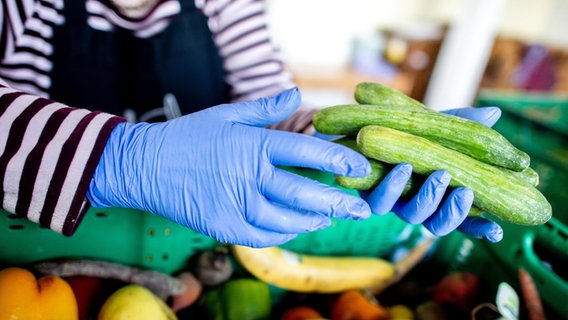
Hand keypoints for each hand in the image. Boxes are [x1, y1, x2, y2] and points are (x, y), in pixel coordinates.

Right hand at [87, 88, 371, 247]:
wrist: (144, 166)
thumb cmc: (187, 136)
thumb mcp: (225, 114)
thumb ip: (265, 109)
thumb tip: (297, 95)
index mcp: (252, 145)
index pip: (307, 153)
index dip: (338, 160)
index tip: (360, 167)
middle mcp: (248, 177)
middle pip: (304, 194)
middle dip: (339, 203)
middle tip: (363, 208)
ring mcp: (235, 205)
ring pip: (286, 221)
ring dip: (313, 222)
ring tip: (330, 218)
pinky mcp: (223, 227)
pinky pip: (262, 236)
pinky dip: (284, 234)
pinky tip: (296, 228)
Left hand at [362, 106, 503, 242]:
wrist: (364, 131)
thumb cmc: (407, 133)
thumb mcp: (436, 128)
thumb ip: (461, 125)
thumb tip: (493, 114)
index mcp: (440, 195)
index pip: (464, 220)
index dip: (480, 229)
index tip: (496, 232)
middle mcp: (418, 205)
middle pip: (439, 224)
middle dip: (453, 212)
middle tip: (464, 190)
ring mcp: (395, 203)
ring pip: (412, 216)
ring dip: (426, 198)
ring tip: (438, 174)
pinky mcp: (369, 195)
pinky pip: (378, 202)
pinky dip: (391, 188)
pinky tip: (402, 168)